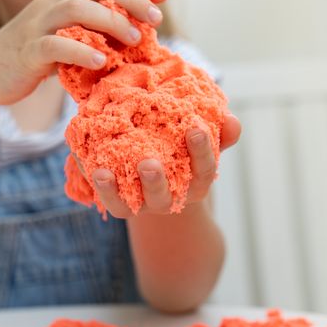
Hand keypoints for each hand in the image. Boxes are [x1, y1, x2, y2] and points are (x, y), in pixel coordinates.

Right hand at [0, 0, 167, 108]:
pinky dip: (81, 52)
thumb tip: (142, 34)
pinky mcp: (28, 51)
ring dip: (110, 22)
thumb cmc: (40, 54)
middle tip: (155, 19)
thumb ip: (98, 29)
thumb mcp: (71, 35)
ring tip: (134, 40)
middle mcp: (52, 0)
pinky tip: (101, 63)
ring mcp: (38, 24)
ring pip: (75, 8)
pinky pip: (55, 46)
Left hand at [89, 114, 241, 217]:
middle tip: (148, 164)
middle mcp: (171, 197)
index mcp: (196, 181)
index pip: (204, 170)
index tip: (196, 129)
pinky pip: (111, 201)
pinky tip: (94, 170)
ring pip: (132, 204)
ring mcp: (145, 204)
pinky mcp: (123, 205)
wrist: (160, 170)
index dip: (202, 151)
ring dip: (118, 190)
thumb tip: (233, 121)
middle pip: (165, 195)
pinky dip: (101, 188)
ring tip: (105, 171)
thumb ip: (219, 131)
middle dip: (156, 181)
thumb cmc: (185, 148)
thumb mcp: (203, 139)